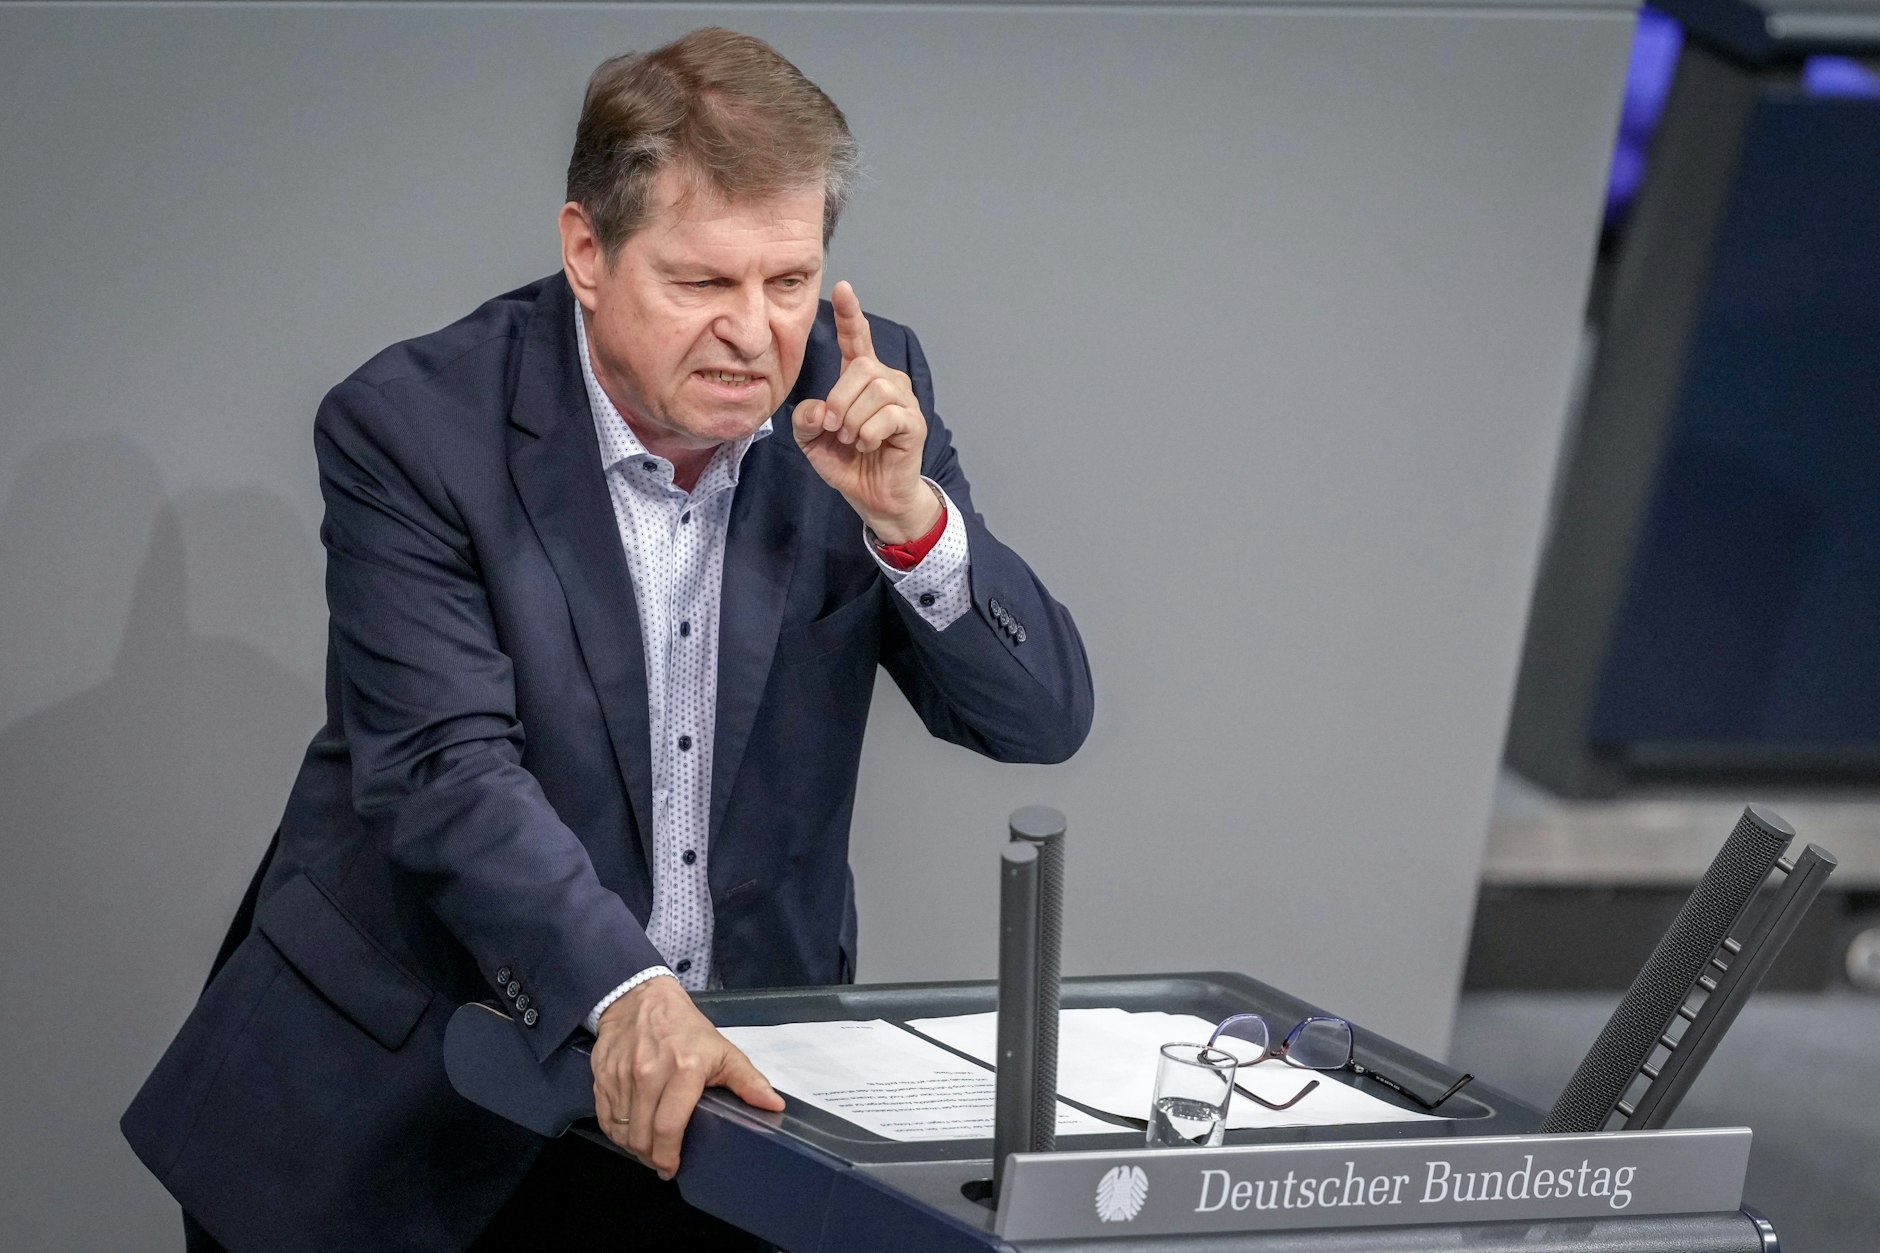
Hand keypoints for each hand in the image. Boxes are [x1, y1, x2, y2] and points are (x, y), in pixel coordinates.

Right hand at [590, 976, 783, 1179]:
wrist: (641, 998)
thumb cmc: (684, 1028)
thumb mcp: (723, 1050)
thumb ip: (748, 1081)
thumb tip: (774, 1106)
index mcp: (684, 1069)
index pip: (669, 1127)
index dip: (669, 1155)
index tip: (672, 1167)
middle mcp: (649, 1073)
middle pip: (642, 1135)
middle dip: (651, 1157)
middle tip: (661, 1162)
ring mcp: (622, 1075)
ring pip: (621, 1131)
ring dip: (634, 1147)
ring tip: (648, 1148)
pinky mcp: (602, 1076)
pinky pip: (604, 1118)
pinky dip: (615, 1132)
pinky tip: (629, 1133)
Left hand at [792, 281, 941, 543]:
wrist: (873, 496)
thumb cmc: (847, 462)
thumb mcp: (812, 440)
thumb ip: (805, 419)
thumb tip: (821, 410)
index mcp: (861, 379)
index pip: (858, 339)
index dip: (851, 314)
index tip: (842, 287)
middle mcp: (887, 382)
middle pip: (863, 367)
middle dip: (840, 399)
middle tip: (834, 427)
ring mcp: (904, 401)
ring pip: (875, 391)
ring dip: (854, 420)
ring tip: (853, 439)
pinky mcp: (914, 423)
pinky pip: (888, 416)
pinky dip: (869, 433)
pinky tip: (868, 445)